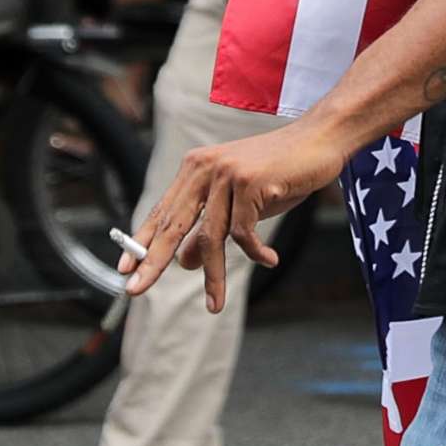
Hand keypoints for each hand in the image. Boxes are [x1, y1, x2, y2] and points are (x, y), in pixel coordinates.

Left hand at [121, 118, 348, 312]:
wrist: (320, 140)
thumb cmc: (281, 172)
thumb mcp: (241, 204)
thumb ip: (212, 227)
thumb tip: (185, 262)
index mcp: (195, 168)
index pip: (162, 211)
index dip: (142, 242)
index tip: (126, 270)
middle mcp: (204, 168)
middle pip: (173, 225)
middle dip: (154, 262)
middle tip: (136, 290)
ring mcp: (226, 173)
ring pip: (211, 236)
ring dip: (213, 276)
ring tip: (216, 305)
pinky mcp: (250, 182)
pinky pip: (244, 232)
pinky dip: (255, 253)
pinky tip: (270, 259)